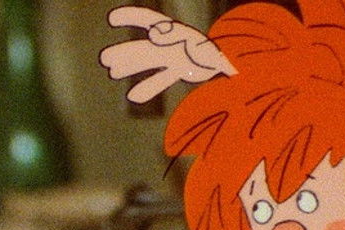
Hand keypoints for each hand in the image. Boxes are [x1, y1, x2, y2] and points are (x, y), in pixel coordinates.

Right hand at [99, 6, 235, 104]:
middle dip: (124, 53)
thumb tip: (153, 33)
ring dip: (131, 67)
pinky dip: (147, 88)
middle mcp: (172, 43)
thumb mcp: (195, 41)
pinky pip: (160, 80)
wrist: (239, 62)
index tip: (112, 19)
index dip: (130, 18)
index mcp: (174, 30)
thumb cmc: (215, 50)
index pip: (148, 20)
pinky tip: (132, 96)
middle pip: (143, 48)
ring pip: (147, 62)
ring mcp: (175, 58)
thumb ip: (173, 36)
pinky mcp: (181, 72)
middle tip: (104, 60)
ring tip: (112, 72)